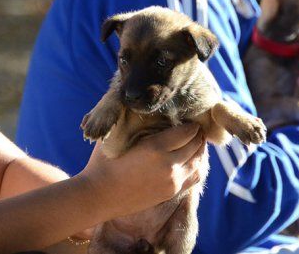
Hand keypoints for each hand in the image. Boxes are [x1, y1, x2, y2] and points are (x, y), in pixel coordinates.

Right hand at [79, 123, 205, 217]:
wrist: (98, 196)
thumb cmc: (104, 161)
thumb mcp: (118, 135)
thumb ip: (136, 120)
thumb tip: (147, 103)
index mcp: (155, 148)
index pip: (187, 131)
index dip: (190, 122)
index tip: (187, 116)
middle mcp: (168, 166)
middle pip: (196, 144)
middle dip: (197, 133)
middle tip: (193, 126)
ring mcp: (172, 182)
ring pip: (199, 161)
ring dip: (200, 149)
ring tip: (195, 140)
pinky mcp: (171, 193)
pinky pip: (195, 177)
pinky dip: (198, 165)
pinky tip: (193, 158)